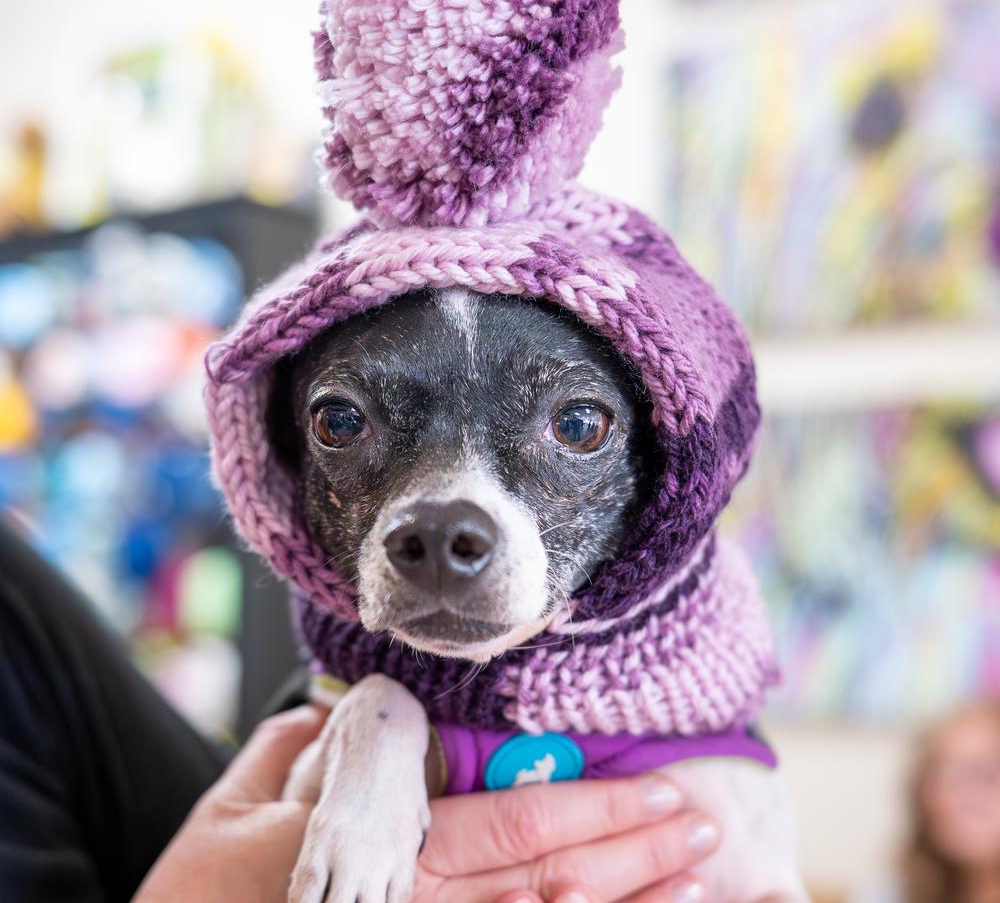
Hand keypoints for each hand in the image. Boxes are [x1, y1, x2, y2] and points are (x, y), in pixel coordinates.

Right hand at [133, 705, 719, 902]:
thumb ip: (304, 752)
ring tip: (693, 882)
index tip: (664, 788)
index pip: (513, 824)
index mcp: (380, 852)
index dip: (597, 808)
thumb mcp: (236, 805)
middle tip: (704, 827)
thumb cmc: (190, 896)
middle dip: (635, 854)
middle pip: (547, 880)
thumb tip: (355, 716)